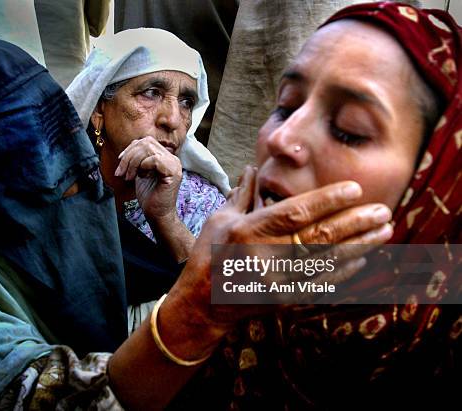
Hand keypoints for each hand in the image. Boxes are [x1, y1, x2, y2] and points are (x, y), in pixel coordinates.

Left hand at [115, 136, 181, 222]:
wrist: (157, 214)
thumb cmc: (149, 196)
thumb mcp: (140, 172)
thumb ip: (138, 159)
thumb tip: (128, 149)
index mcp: (165, 157)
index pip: (146, 141)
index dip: (131, 149)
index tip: (121, 162)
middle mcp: (172, 158)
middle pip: (146, 142)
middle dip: (129, 156)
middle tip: (121, 172)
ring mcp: (174, 164)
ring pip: (148, 149)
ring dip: (132, 163)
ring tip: (128, 177)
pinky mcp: (173, 172)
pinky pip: (154, 160)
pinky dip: (142, 167)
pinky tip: (141, 177)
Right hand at [165, 165, 393, 338]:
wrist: (203, 303)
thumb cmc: (210, 256)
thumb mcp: (220, 220)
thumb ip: (242, 195)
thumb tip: (253, 168)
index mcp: (248, 231)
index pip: (295, 213)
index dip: (327, 201)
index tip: (354, 190)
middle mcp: (265, 256)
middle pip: (319, 236)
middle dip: (355, 222)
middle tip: (382, 211)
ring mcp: (278, 281)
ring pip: (327, 261)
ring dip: (359, 245)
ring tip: (384, 231)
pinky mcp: (286, 300)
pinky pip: (322, 285)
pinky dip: (344, 272)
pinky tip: (363, 258)